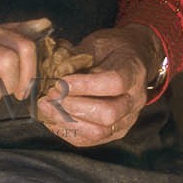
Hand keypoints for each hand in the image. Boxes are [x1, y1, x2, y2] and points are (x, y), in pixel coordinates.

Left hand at [36, 24, 160, 148]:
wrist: (133, 59)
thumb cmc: (113, 49)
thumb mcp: (99, 43)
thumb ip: (77, 57)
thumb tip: (51, 68)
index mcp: (134, 72)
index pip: (114, 84)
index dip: (85, 85)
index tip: (61, 82)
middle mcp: (134, 100)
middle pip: (108, 114)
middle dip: (73, 106)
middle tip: (51, 95)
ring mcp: (127, 119)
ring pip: (98, 132)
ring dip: (67, 121)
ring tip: (47, 107)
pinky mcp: (115, 132)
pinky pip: (90, 140)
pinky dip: (67, 131)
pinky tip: (52, 118)